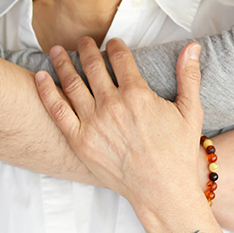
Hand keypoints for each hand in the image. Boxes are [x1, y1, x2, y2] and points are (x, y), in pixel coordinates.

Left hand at [35, 37, 203, 211]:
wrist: (162, 191)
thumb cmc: (177, 153)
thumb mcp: (190, 112)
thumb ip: (189, 76)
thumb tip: (193, 46)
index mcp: (138, 94)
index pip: (120, 58)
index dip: (115, 46)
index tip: (111, 42)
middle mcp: (112, 105)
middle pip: (92, 66)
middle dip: (86, 49)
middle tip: (82, 41)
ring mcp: (93, 123)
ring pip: (71, 83)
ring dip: (62, 62)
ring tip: (56, 50)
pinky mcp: (80, 141)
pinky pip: (57, 110)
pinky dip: (46, 91)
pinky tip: (41, 76)